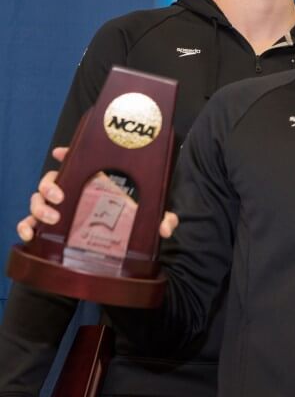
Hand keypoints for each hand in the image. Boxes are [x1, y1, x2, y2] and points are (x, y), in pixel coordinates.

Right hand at [17, 147, 178, 240]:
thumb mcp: (151, 214)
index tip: (61, 153)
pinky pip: (31, 223)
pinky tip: (30, 235)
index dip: (67, 154)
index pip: (77, 161)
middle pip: (51, 180)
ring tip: (54, 217)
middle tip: (60, 197)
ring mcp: (61, 208)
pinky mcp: (53, 227)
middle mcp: (74, 191)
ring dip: (39, 206)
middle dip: (50, 185)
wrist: (124, 244)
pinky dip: (26, 227)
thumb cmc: (135, 218)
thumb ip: (162, 217)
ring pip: (38, 199)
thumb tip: (166, 228)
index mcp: (95, 180)